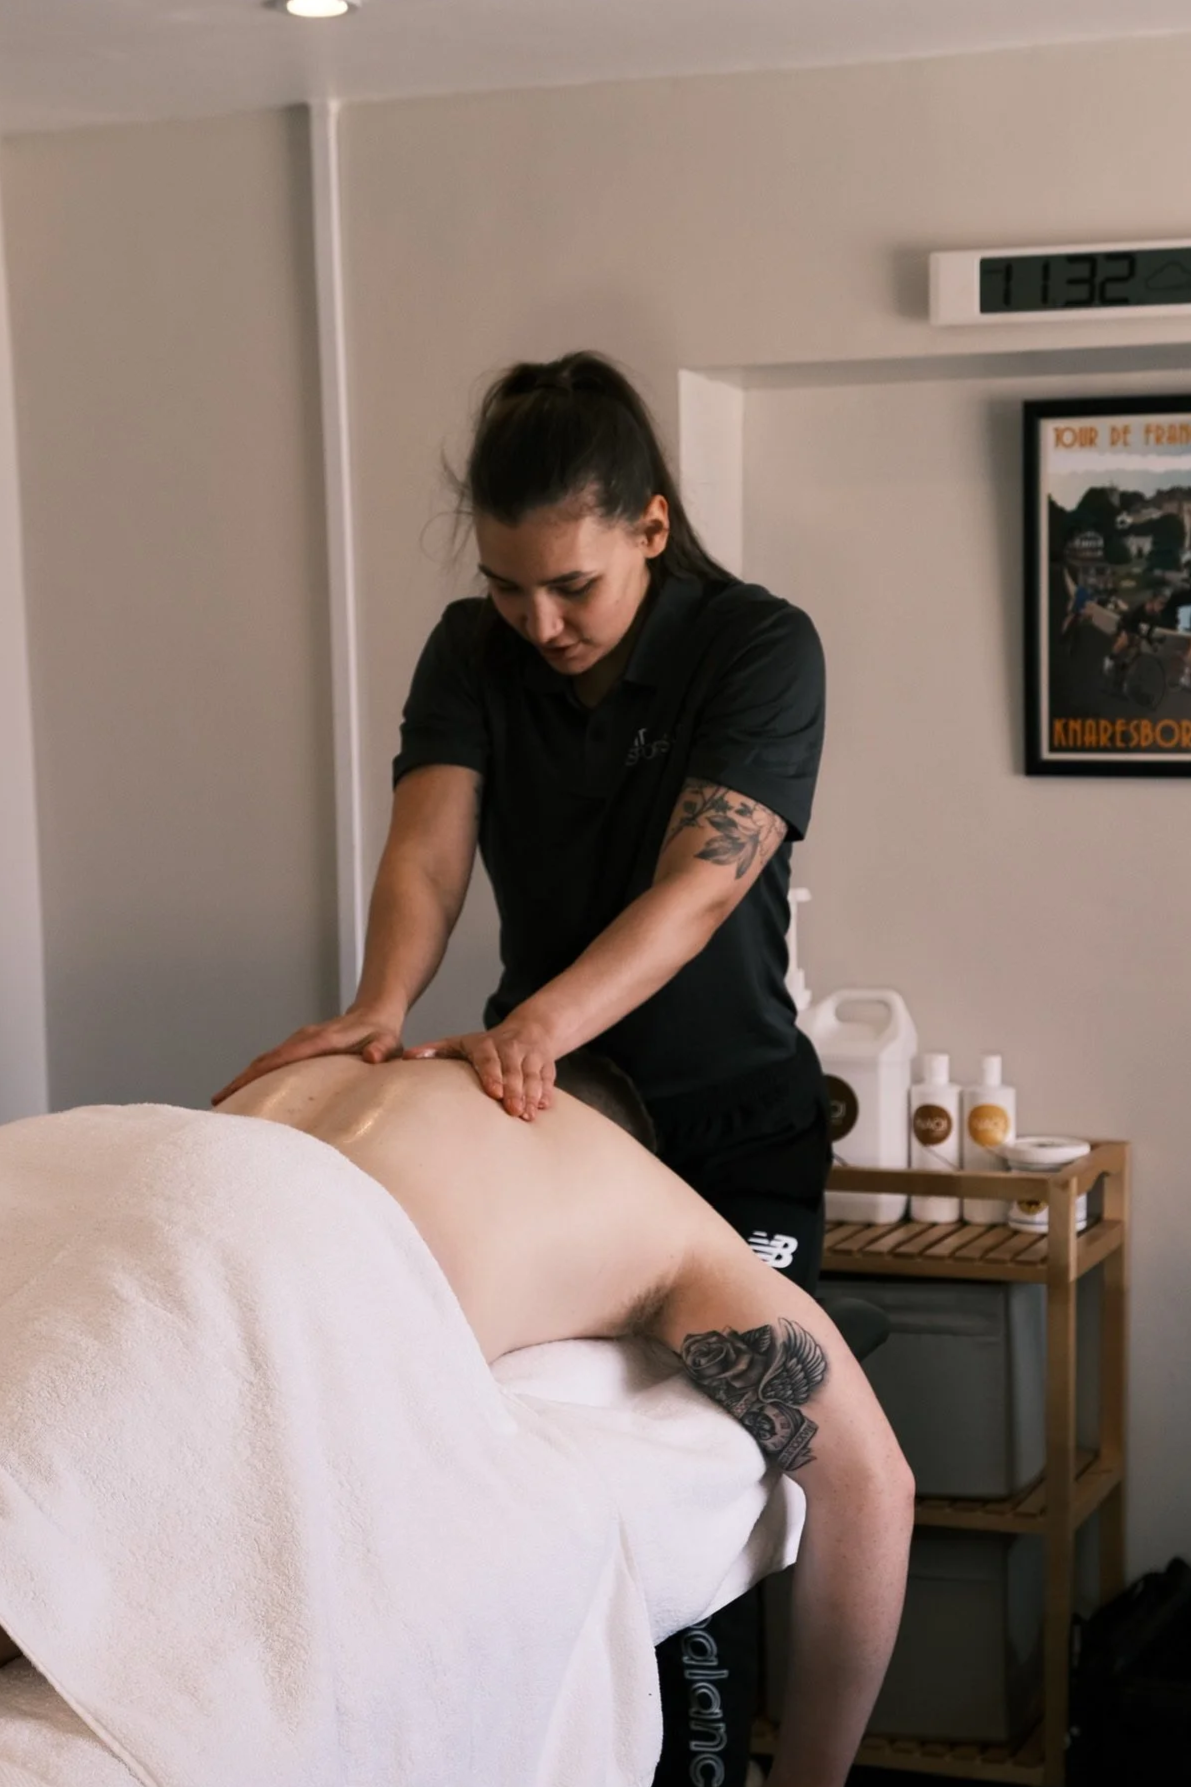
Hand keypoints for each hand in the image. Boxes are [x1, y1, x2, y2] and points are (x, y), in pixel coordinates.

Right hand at [211, 1007, 405, 1105]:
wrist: (375, 1012)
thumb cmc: (382, 1032)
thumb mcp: (388, 1042)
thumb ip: (383, 1049)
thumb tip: (374, 1057)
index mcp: (319, 1041)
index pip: (281, 1059)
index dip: (256, 1075)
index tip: (235, 1091)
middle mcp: (302, 1040)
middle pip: (263, 1062)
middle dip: (239, 1082)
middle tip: (217, 1106)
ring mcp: (297, 1043)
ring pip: (264, 1062)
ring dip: (243, 1081)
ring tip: (223, 1106)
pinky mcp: (297, 1049)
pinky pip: (271, 1063)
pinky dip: (255, 1077)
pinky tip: (246, 1095)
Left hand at [404, 1012, 556, 1119]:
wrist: (530, 1029)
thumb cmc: (486, 1045)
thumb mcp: (461, 1043)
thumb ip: (435, 1050)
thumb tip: (406, 1058)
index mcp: (487, 1044)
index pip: (489, 1058)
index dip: (492, 1074)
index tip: (493, 1093)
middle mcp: (511, 1048)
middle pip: (513, 1069)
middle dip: (515, 1090)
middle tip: (514, 1112)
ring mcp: (531, 1055)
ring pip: (533, 1074)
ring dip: (532, 1094)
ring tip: (529, 1116)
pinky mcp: (547, 1064)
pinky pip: (549, 1077)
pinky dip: (547, 1092)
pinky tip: (544, 1107)